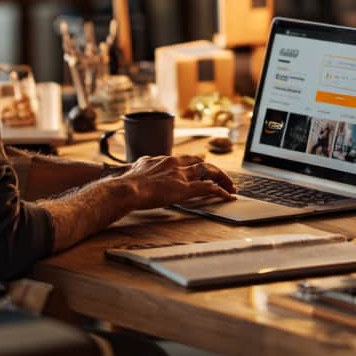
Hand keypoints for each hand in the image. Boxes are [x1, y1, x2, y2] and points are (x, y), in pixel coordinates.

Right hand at [114, 154, 235, 209]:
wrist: (125, 188)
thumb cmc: (125, 183)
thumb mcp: (133, 169)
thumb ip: (139, 167)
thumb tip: (132, 167)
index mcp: (164, 160)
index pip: (187, 158)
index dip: (199, 161)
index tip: (205, 162)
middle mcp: (176, 164)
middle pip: (202, 163)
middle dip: (216, 171)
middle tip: (224, 178)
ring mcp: (181, 175)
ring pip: (209, 172)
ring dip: (222, 179)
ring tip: (231, 187)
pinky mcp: (184, 188)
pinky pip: (208, 188)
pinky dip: (220, 191)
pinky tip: (227, 196)